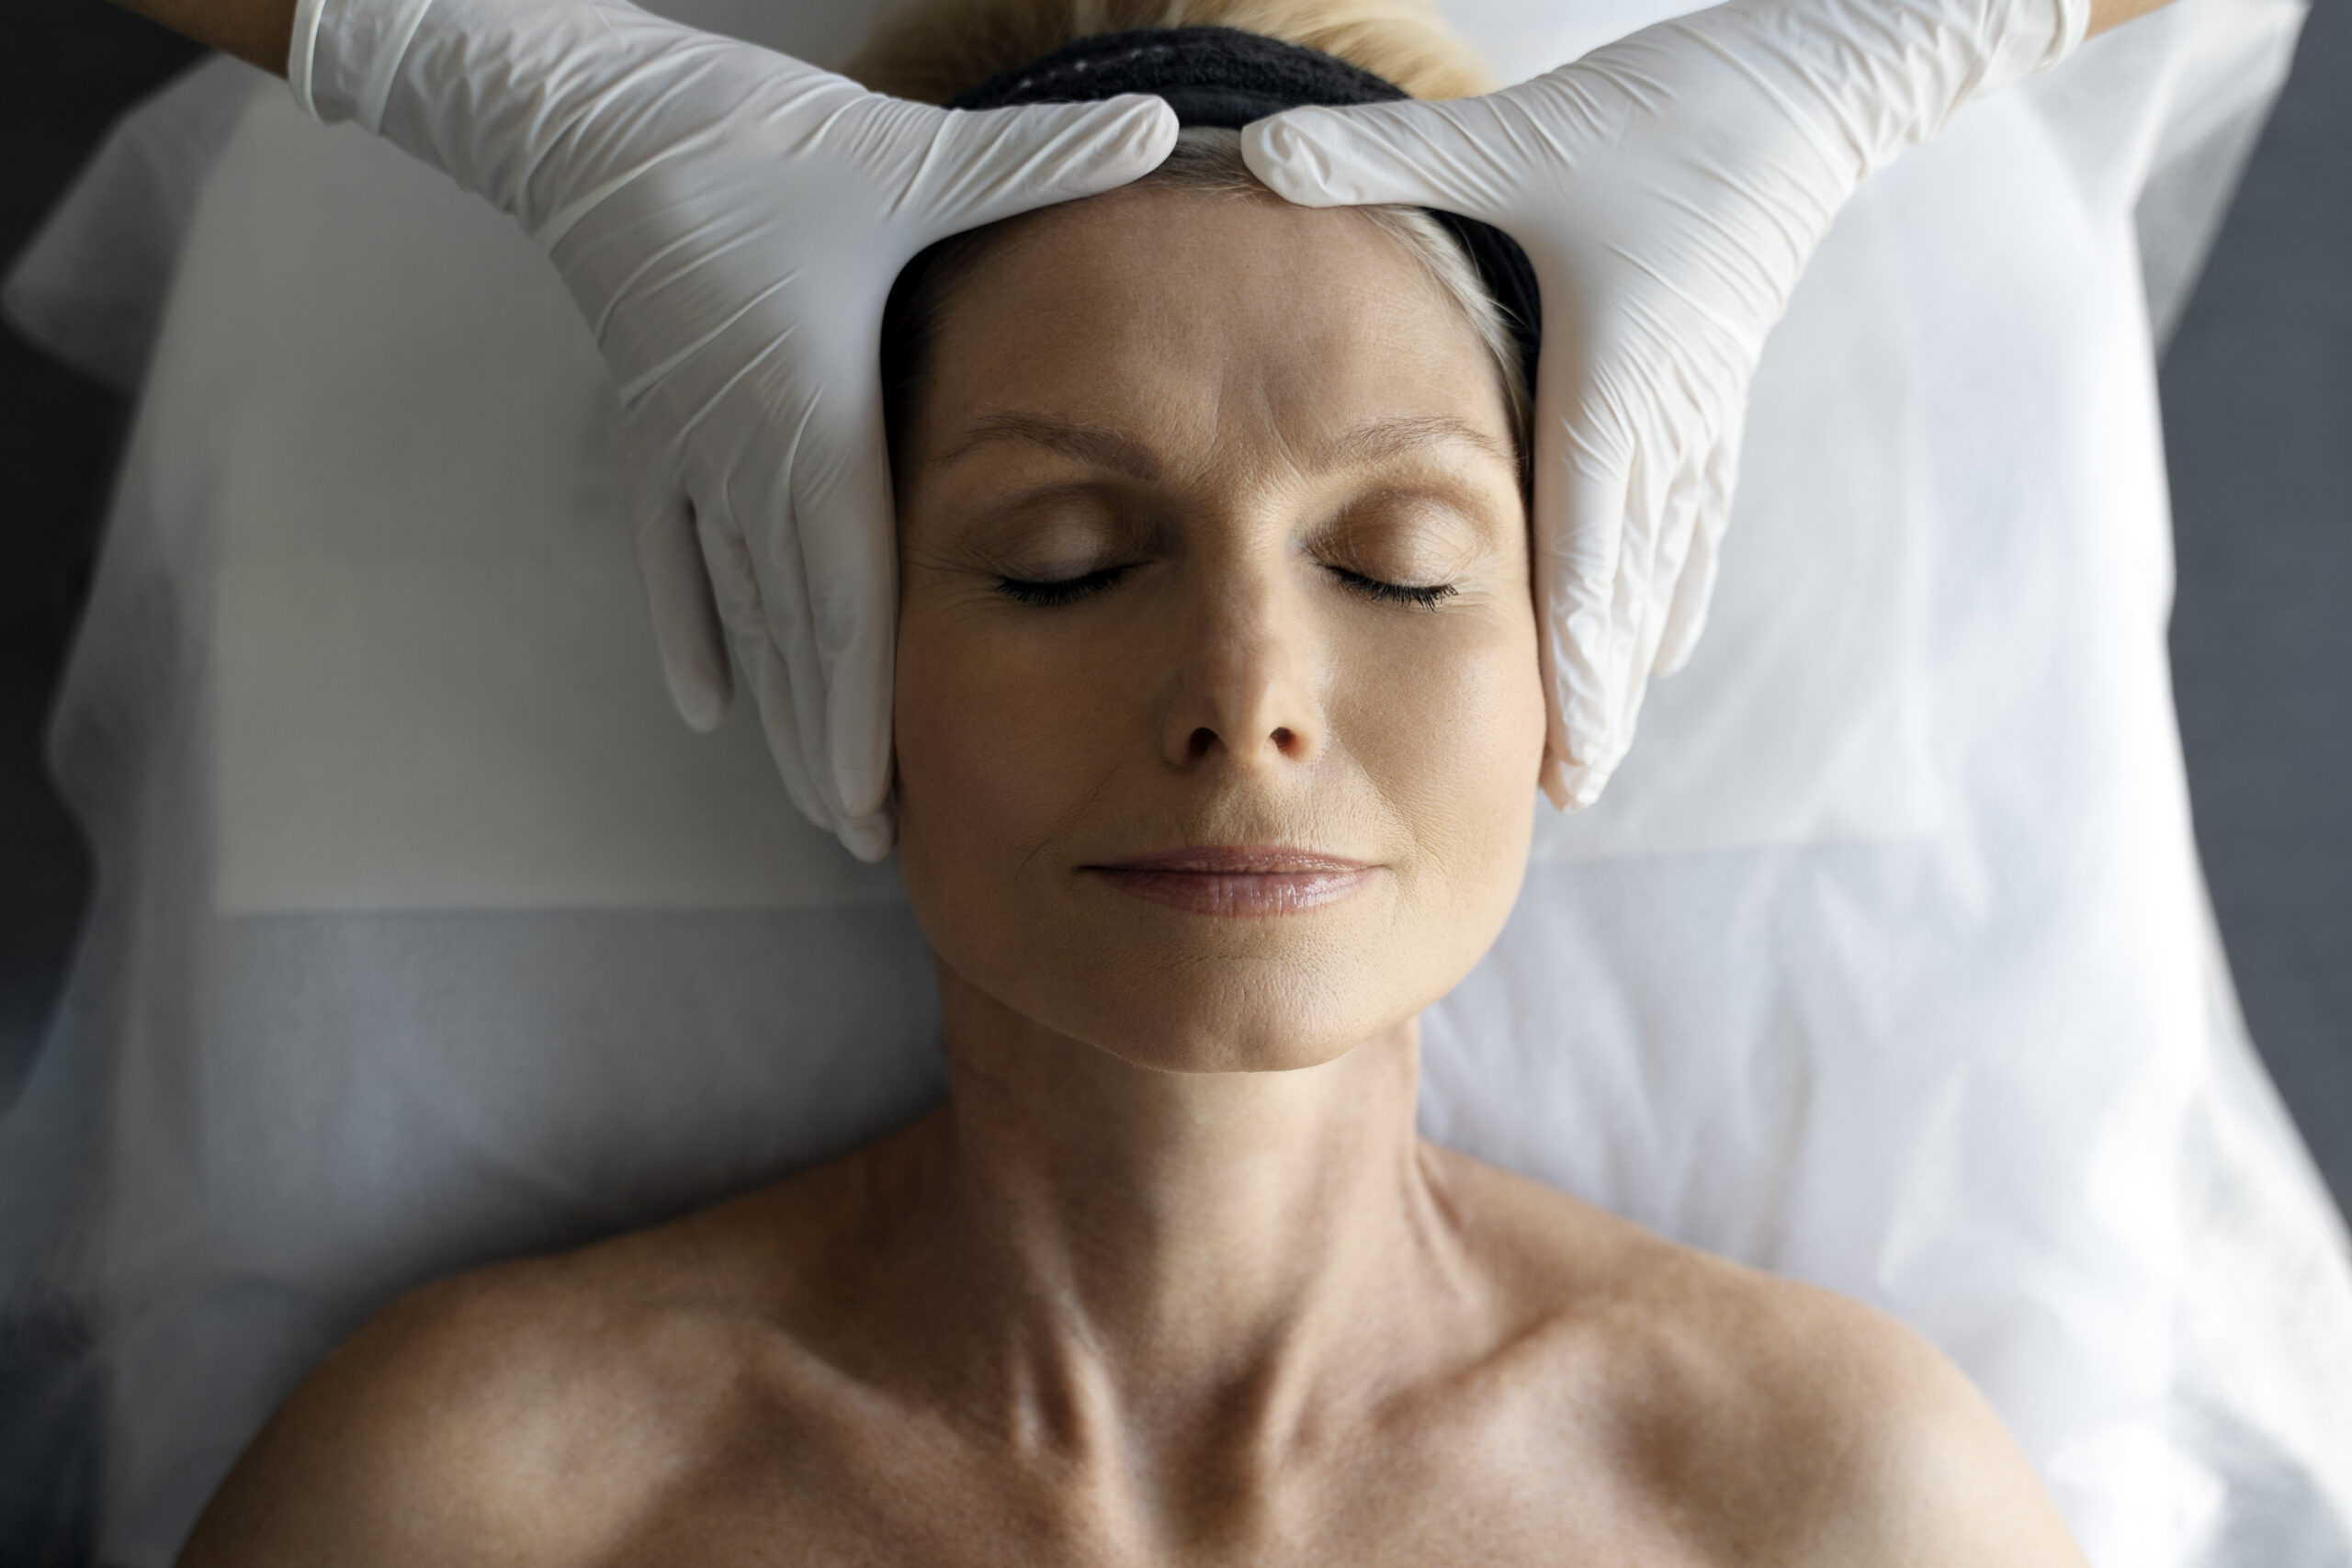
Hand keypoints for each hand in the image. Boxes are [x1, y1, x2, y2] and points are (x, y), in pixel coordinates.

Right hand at [292, 0, 1177, 856]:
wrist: (585, 116)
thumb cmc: (747, 137)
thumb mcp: (907, 157)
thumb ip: (1035, 161)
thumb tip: (1154, 127)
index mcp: (813, 420)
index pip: (841, 604)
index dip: (856, 716)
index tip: (875, 807)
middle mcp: (744, 460)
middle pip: (791, 638)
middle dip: (827, 747)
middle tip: (867, 842)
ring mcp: (687, 454)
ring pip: (737, 613)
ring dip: (774, 711)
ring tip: (814, 801)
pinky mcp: (650, 430)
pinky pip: (668, 557)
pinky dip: (692, 629)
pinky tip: (705, 704)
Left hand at [1242, 0, 2083, 806]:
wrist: (1816, 88)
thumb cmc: (1676, 114)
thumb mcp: (1522, 139)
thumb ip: (1386, 158)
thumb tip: (1261, 158)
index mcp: (1612, 389)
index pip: (1590, 567)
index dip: (1578, 677)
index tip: (1565, 769)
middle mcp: (1660, 428)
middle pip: (1628, 602)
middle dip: (1600, 703)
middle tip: (1566, 797)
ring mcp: (1696, 421)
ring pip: (1661, 576)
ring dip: (1627, 663)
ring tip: (1598, 749)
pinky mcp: (1713, 397)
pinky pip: (1689, 526)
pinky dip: (1663, 596)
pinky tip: (1658, 644)